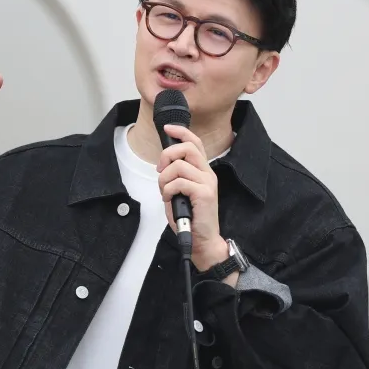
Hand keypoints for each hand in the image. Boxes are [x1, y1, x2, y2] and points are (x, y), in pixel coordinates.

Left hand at [157, 124, 228, 271]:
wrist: (202, 240)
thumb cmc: (190, 217)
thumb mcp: (181, 191)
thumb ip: (176, 175)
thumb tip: (163, 163)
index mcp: (202, 171)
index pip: (195, 142)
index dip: (181, 132)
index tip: (168, 128)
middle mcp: (207, 174)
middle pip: (188, 148)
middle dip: (167, 155)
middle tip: (160, 170)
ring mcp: (207, 183)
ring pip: (179, 166)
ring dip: (164, 179)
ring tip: (164, 192)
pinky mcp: (205, 194)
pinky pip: (179, 182)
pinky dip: (168, 190)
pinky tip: (169, 198)